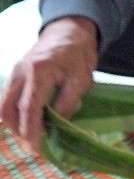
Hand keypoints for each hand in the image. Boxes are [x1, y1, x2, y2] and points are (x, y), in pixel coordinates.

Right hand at [3, 18, 99, 149]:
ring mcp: (15, 73)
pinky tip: (28, 120)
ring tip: (32, 134)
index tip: (35, 147)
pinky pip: (8, 97)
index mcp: (39, 72)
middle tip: (34, 143)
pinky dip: (15, 112)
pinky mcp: (15, 75)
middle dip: (18, 129)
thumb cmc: (78, 54)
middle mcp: (20, 73)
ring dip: (14, 122)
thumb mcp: (81, 79)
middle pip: (8, 108)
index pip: (29, 107)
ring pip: (4, 104)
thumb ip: (68, 101)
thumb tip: (57, 122)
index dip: (31, 129)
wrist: (69, 31)